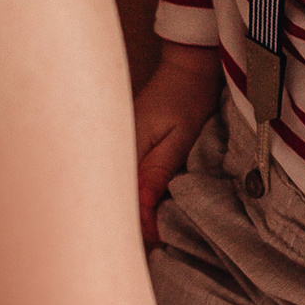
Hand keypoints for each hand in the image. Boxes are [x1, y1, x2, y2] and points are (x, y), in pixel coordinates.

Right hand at [133, 50, 219, 245]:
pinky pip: (128, 176)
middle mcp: (117, 150)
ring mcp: (120, 147)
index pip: (126, 197)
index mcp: (127, 148)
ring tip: (159, 224)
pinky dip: (140, 190)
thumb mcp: (180, 136)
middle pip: (118, 196)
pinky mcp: (127, 145)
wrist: (186, 67)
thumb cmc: (188, 97)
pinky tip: (152, 201)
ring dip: (138, 206)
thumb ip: (160, 169)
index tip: (162, 237)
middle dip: (136, 218)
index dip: (142, 222)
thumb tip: (144, 205)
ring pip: (123, 188)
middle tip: (161, 236)